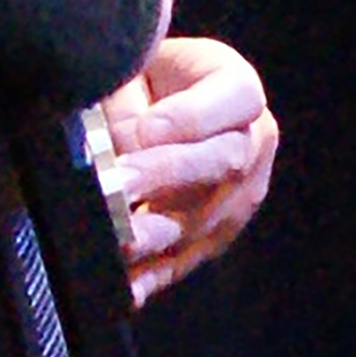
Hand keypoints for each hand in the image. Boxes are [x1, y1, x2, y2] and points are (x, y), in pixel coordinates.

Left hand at [94, 37, 277, 302]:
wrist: (145, 108)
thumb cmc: (136, 80)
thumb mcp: (133, 69)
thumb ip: (126, 99)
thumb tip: (102, 147)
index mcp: (236, 87)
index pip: (238, 95)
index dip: (191, 117)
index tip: (143, 130)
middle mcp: (253, 141)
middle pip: (226, 160)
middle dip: (167, 174)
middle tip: (118, 183)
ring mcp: (240, 196)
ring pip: (208, 217)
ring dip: (158, 231)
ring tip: (119, 237)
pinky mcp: (214, 238)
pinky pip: (185, 260)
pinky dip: (153, 276)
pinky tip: (127, 287)